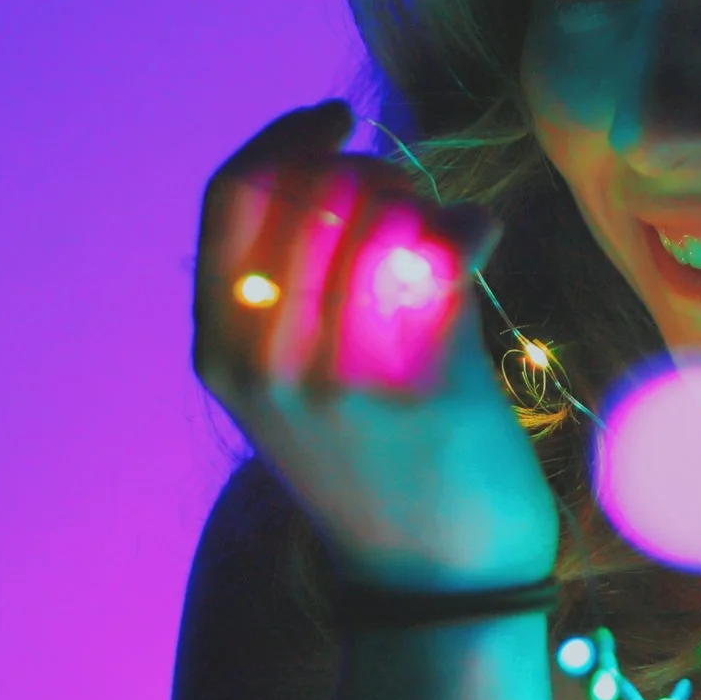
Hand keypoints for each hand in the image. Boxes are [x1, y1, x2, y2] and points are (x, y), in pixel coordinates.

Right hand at [192, 100, 558, 592]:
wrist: (434, 580)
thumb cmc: (371, 461)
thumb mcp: (293, 382)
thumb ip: (297, 283)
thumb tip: (355, 163)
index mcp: (221, 351)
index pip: (231, 196)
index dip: (286, 138)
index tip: (335, 118)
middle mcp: (267, 363)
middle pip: (311, 191)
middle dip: (369, 166)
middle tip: (406, 189)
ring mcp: (341, 378)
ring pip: (380, 215)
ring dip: (422, 197)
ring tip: (443, 225)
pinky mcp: (423, 388)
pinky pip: (441, 257)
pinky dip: (466, 224)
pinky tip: (479, 233)